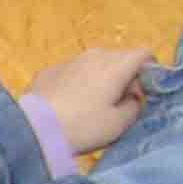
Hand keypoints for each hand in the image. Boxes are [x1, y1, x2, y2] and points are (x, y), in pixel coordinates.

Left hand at [28, 48, 153, 151]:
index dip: (150, 73)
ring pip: (95, 64)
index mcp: (117, 64)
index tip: (142, 95)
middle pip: (120, 59)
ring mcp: (69, 60)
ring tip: (90, 107)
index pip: (145, 54)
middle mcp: (94, 54)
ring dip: (100, 80)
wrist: (32, 129)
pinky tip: (67, 106)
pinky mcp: (48, 71)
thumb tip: (133, 97)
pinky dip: (77, 83)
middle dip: (125, 78)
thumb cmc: (82, 127)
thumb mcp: (119, 124)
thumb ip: (135, 106)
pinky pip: (72, 73)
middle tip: (117, 105)